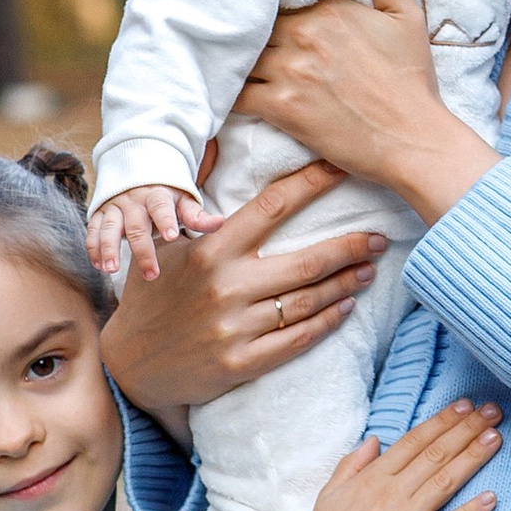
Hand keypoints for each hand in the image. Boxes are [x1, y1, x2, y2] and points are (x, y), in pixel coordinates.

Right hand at [89, 183, 213, 285]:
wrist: (137, 177)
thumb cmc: (166, 198)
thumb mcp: (182, 202)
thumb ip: (197, 216)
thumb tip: (220, 223)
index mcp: (156, 196)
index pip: (161, 207)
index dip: (166, 220)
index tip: (172, 236)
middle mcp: (133, 200)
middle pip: (136, 225)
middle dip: (142, 250)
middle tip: (151, 273)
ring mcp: (114, 207)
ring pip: (108, 227)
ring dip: (109, 248)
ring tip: (111, 269)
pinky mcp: (99, 214)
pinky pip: (93, 230)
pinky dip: (93, 247)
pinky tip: (99, 265)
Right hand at [102, 158, 384, 436]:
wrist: (130, 364)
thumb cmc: (154, 295)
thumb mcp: (166, 246)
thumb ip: (196, 204)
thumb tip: (214, 146)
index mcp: (209, 250)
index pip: (272, 207)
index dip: (313, 183)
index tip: (344, 168)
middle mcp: (225, 287)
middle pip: (307, 262)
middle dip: (351, 247)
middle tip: (379, 238)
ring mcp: (235, 328)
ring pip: (308, 302)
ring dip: (346, 285)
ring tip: (368, 270)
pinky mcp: (241, 363)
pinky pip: (297, 339)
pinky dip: (327, 322)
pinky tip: (346, 309)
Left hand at [235, 0, 497, 224]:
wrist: (412, 137)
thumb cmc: (411, 79)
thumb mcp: (406, 15)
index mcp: (328, 8)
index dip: (264, 1)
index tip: (255, 6)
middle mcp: (303, 33)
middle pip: (252, 22)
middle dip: (242, 28)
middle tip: (227, 33)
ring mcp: (289, 70)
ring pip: (239, 54)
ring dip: (230, 58)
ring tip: (220, 60)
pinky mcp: (281, 107)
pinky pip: (236, 94)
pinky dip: (225, 93)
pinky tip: (221, 93)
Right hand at [277, 400, 502, 510]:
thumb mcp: (329, 494)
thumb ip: (352, 464)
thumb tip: (373, 440)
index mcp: (374, 478)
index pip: (414, 441)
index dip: (442, 421)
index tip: (465, 405)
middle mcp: (393, 493)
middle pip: (436, 454)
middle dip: (466, 429)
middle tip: (492, 411)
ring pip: (446, 481)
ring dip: (473, 457)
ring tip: (495, 437)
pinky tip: (491, 498)